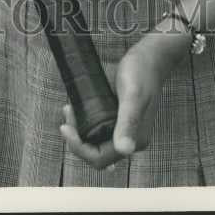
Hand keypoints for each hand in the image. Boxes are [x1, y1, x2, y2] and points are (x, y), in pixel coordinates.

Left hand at [59, 25, 190, 169]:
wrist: (149, 57)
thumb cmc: (142, 72)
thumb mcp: (132, 95)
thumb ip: (128, 122)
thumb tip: (124, 150)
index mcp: (135, 140)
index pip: (100, 158)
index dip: (79, 148)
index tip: (65, 128)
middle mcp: (129, 139)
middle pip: (95, 152)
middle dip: (77, 138)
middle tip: (68, 114)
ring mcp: (124, 129)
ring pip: (95, 141)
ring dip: (79, 130)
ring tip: (70, 109)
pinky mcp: (118, 119)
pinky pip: (98, 129)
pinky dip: (85, 122)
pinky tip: (77, 108)